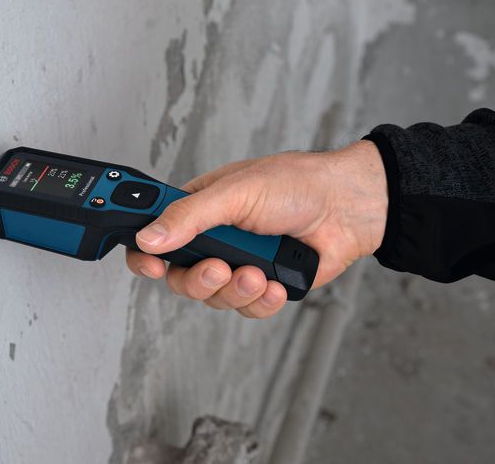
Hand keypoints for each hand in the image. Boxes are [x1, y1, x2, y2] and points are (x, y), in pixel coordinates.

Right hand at [125, 140, 387, 317]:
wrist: (348, 207)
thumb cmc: (296, 184)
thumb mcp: (235, 192)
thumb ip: (188, 216)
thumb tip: (148, 238)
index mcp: (197, 210)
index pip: (154, 237)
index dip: (146, 256)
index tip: (152, 266)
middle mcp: (213, 240)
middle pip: (180, 277)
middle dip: (199, 280)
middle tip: (219, 268)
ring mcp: (237, 264)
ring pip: (213, 298)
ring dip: (235, 290)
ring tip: (258, 273)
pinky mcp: (263, 286)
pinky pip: (246, 309)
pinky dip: (261, 301)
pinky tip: (275, 283)